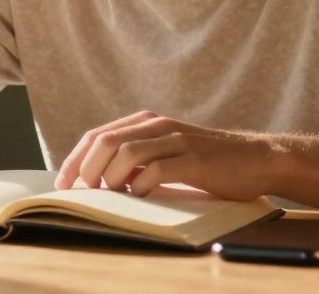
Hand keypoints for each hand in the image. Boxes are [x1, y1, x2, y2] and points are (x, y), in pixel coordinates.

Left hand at [53, 111, 279, 200]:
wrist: (255, 158)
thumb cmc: (206, 162)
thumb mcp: (166, 153)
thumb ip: (137, 159)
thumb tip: (98, 179)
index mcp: (146, 122)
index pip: (97, 136)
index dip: (75, 159)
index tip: (63, 183)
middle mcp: (158, 126)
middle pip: (106, 142)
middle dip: (87, 170)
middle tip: (84, 193)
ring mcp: (176, 140)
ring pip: (127, 154)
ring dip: (112, 179)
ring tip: (113, 196)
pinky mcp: (194, 160)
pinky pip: (157, 171)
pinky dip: (142, 187)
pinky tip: (142, 197)